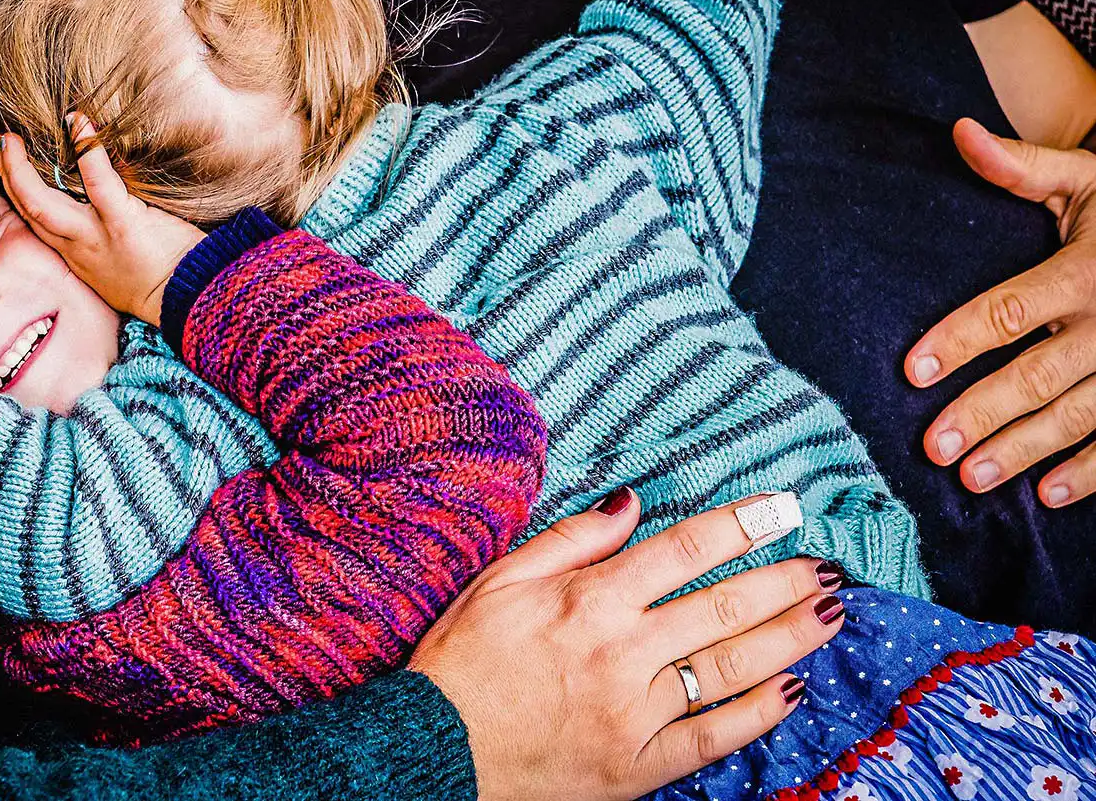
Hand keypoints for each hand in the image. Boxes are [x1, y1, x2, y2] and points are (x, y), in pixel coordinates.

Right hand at [0, 118, 205, 325]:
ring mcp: (95, 237)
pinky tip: (78, 122)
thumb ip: (101, 247)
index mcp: (76, 256)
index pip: (35, 224)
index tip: (7, 171)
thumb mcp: (118, 273)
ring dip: (18, 170)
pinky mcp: (122, 223)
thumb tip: (98, 218)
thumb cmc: (162, 282)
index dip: (16, 195)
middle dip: (7, 177)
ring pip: (41, 204)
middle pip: (28, 211)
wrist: (189, 299)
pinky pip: (98, 183)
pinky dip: (87, 150)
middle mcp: (76, 249)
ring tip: (9, 140)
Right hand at [409, 492, 842, 800]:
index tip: (781, 509)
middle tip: (824, 564)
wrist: (438, 751)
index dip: (739, 526)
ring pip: (729, 668)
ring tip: (829, 614)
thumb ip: (570, 540)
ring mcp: (635, 713)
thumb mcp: (500, 580)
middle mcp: (621, 652)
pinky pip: (713, 737)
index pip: (683, 550)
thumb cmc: (464, 660)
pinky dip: (758, 713)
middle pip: (722, 607)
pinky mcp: (640, 765)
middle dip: (781, 582)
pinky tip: (791, 691)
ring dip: (787, 638)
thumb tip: (630, 502)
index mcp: (588, 601)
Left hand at [908, 117, 1095, 507]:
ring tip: (973, 477)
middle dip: (983, 411)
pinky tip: (1052, 493)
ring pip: (1080, 414)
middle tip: (932, 446)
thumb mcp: (1091, 179)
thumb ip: (1023, 167)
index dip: (957, 340)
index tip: (911, 369)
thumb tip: (960, 132)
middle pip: (1038, 374)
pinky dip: (1094, 470)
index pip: (1009, 310)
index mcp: (1086, 271)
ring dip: (1027, 450)